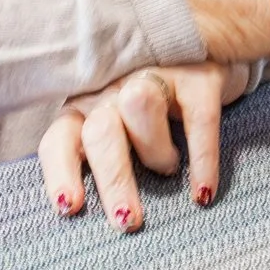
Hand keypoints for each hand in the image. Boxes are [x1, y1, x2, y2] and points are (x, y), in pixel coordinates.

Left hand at [38, 61, 249, 232]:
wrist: (209, 50)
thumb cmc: (155, 107)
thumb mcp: (120, 126)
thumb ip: (101, 157)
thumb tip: (87, 212)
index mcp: (87, 105)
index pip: (61, 138)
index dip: (61, 173)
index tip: (71, 208)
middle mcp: (115, 86)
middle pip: (101, 130)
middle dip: (114, 180)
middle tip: (128, 220)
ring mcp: (159, 74)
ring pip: (139, 107)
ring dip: (155, 152)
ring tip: (168, 170)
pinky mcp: (200, 74)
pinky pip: (199, 119)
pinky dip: (202, 161)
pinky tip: (202, 192)